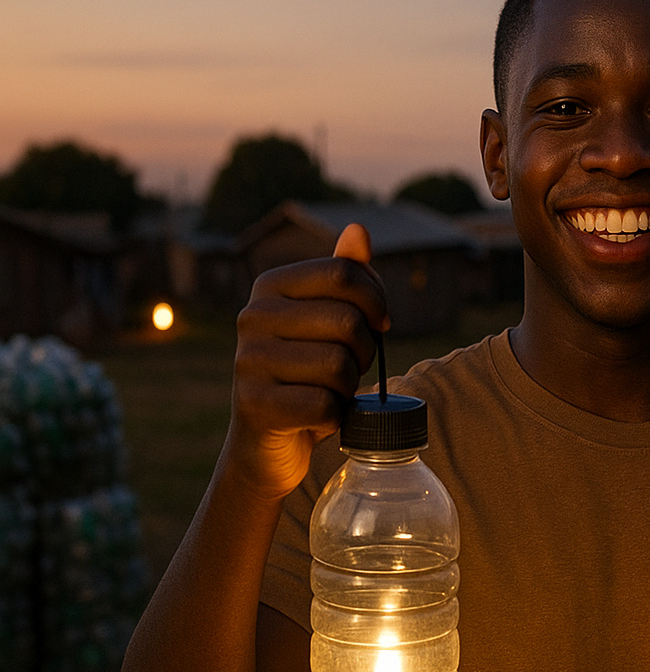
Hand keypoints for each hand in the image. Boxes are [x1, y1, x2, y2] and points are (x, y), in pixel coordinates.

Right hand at [226, 223, 390, 500]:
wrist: (268, 441)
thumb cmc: (308, 371)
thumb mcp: (328, 320)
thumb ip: (344, 277)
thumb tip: (358, 230)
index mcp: (270, 285)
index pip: (343, 273)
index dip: (376, 301)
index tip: (380, 324)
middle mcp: (251, 316)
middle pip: (348, 321)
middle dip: (366, 350)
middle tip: (351, 366)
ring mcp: (248, 361)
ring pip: (339, 366)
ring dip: (349, 385)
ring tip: (330, 390)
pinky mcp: (254, 405)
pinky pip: (326, 405)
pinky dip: (335, 417)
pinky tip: (317, 416)